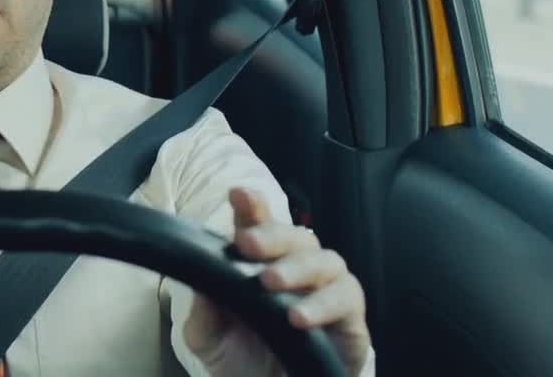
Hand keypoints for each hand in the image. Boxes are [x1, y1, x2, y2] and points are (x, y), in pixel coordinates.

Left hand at [184, 188, 371, 375]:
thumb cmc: (240, 358)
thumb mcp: (209, 339)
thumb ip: (203, 314)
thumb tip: (202, 285)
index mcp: (258, 264)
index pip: (257, 226)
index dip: (251, 207)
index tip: (238, 195)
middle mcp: (297, 270)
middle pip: (295, 236)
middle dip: (271, 234)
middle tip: (246, 244)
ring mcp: (326, 291)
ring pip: (326, 260)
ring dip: (298, 267)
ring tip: (271, 282)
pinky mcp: (350, 320)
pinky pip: (347, 298)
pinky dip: (324, 304)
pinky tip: (299, 316)